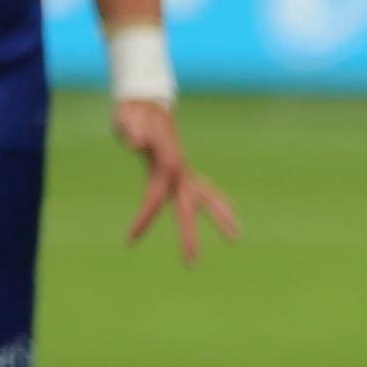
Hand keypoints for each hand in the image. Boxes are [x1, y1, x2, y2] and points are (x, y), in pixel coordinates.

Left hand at [114, 100, 235, 265]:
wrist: (148, 103)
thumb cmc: (135, 113)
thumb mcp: (129, 119)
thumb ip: (132, 129)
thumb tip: (136, 143)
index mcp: (167, 164)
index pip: (155, 198)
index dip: (144, 218)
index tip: (131, 239)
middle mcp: (180, 171)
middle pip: (189, 208)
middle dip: (189, 235)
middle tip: (191, 262)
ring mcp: (184, 170)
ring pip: (206, 198)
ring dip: (221, 216)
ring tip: (236, 237)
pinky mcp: (182, 169)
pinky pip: (201, 189)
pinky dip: (216, 202)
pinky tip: (230, 212)